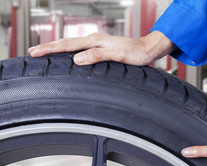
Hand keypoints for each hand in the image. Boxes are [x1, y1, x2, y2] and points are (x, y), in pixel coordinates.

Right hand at [28, 31, 174, 65]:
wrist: (147, 50)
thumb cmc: (136, 53)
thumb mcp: (118, 55)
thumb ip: (98, 55)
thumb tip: (77, 59)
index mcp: (95, 40)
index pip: (67, 45)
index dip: (50, 49)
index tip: (35, 53)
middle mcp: (94, 40)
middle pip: (66, 43)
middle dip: (48, 48)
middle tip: (33, 53)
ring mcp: (97, 44)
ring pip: (72, 46)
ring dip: (57, 49)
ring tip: (45, 53)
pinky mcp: (101, 49)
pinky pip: (80, 50)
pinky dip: (69, 52)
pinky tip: (68, 56)